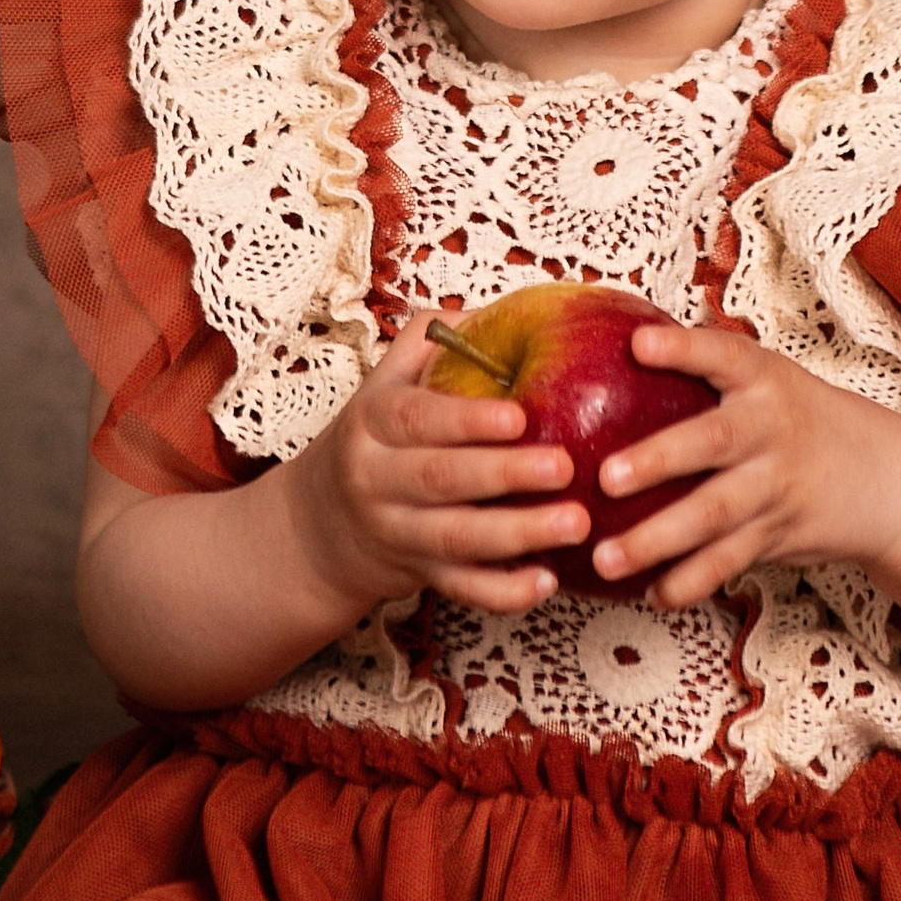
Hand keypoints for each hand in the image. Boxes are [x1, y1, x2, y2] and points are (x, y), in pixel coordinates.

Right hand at [283, 318, 588, 619]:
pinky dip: (504, 591)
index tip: (519, 416)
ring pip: (456, 540)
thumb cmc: (378, 439)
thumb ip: (431, 343)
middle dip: (505, 476)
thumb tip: (495, 308)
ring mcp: (398, 533)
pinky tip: (547, 581)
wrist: (323, 525)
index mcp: (373, 423)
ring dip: (518, 535)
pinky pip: (462, 590)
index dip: (466, 420)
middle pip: (440, 480)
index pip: (416, 419)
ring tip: (577, 524)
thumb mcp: (386, 384)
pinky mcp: (419, 576)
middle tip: (566, 467)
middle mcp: (377, 480)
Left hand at [591, 321, 900, 610]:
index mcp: (763, 380)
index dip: (682, 349)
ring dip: (657, 539)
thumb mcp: (766, 380)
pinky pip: (728, 562)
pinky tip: (651, 594)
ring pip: (713, 514)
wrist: (882, 477)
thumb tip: (610, 346)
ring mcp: (775, 486)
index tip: (638, 344)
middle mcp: (771, 429)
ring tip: (605, 558)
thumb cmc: (796, 419)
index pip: (723, 355)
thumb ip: (704, 370)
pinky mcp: (776, 534)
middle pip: (713, 442)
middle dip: (659, 460)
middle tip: (606, 478)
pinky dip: (689, 582)